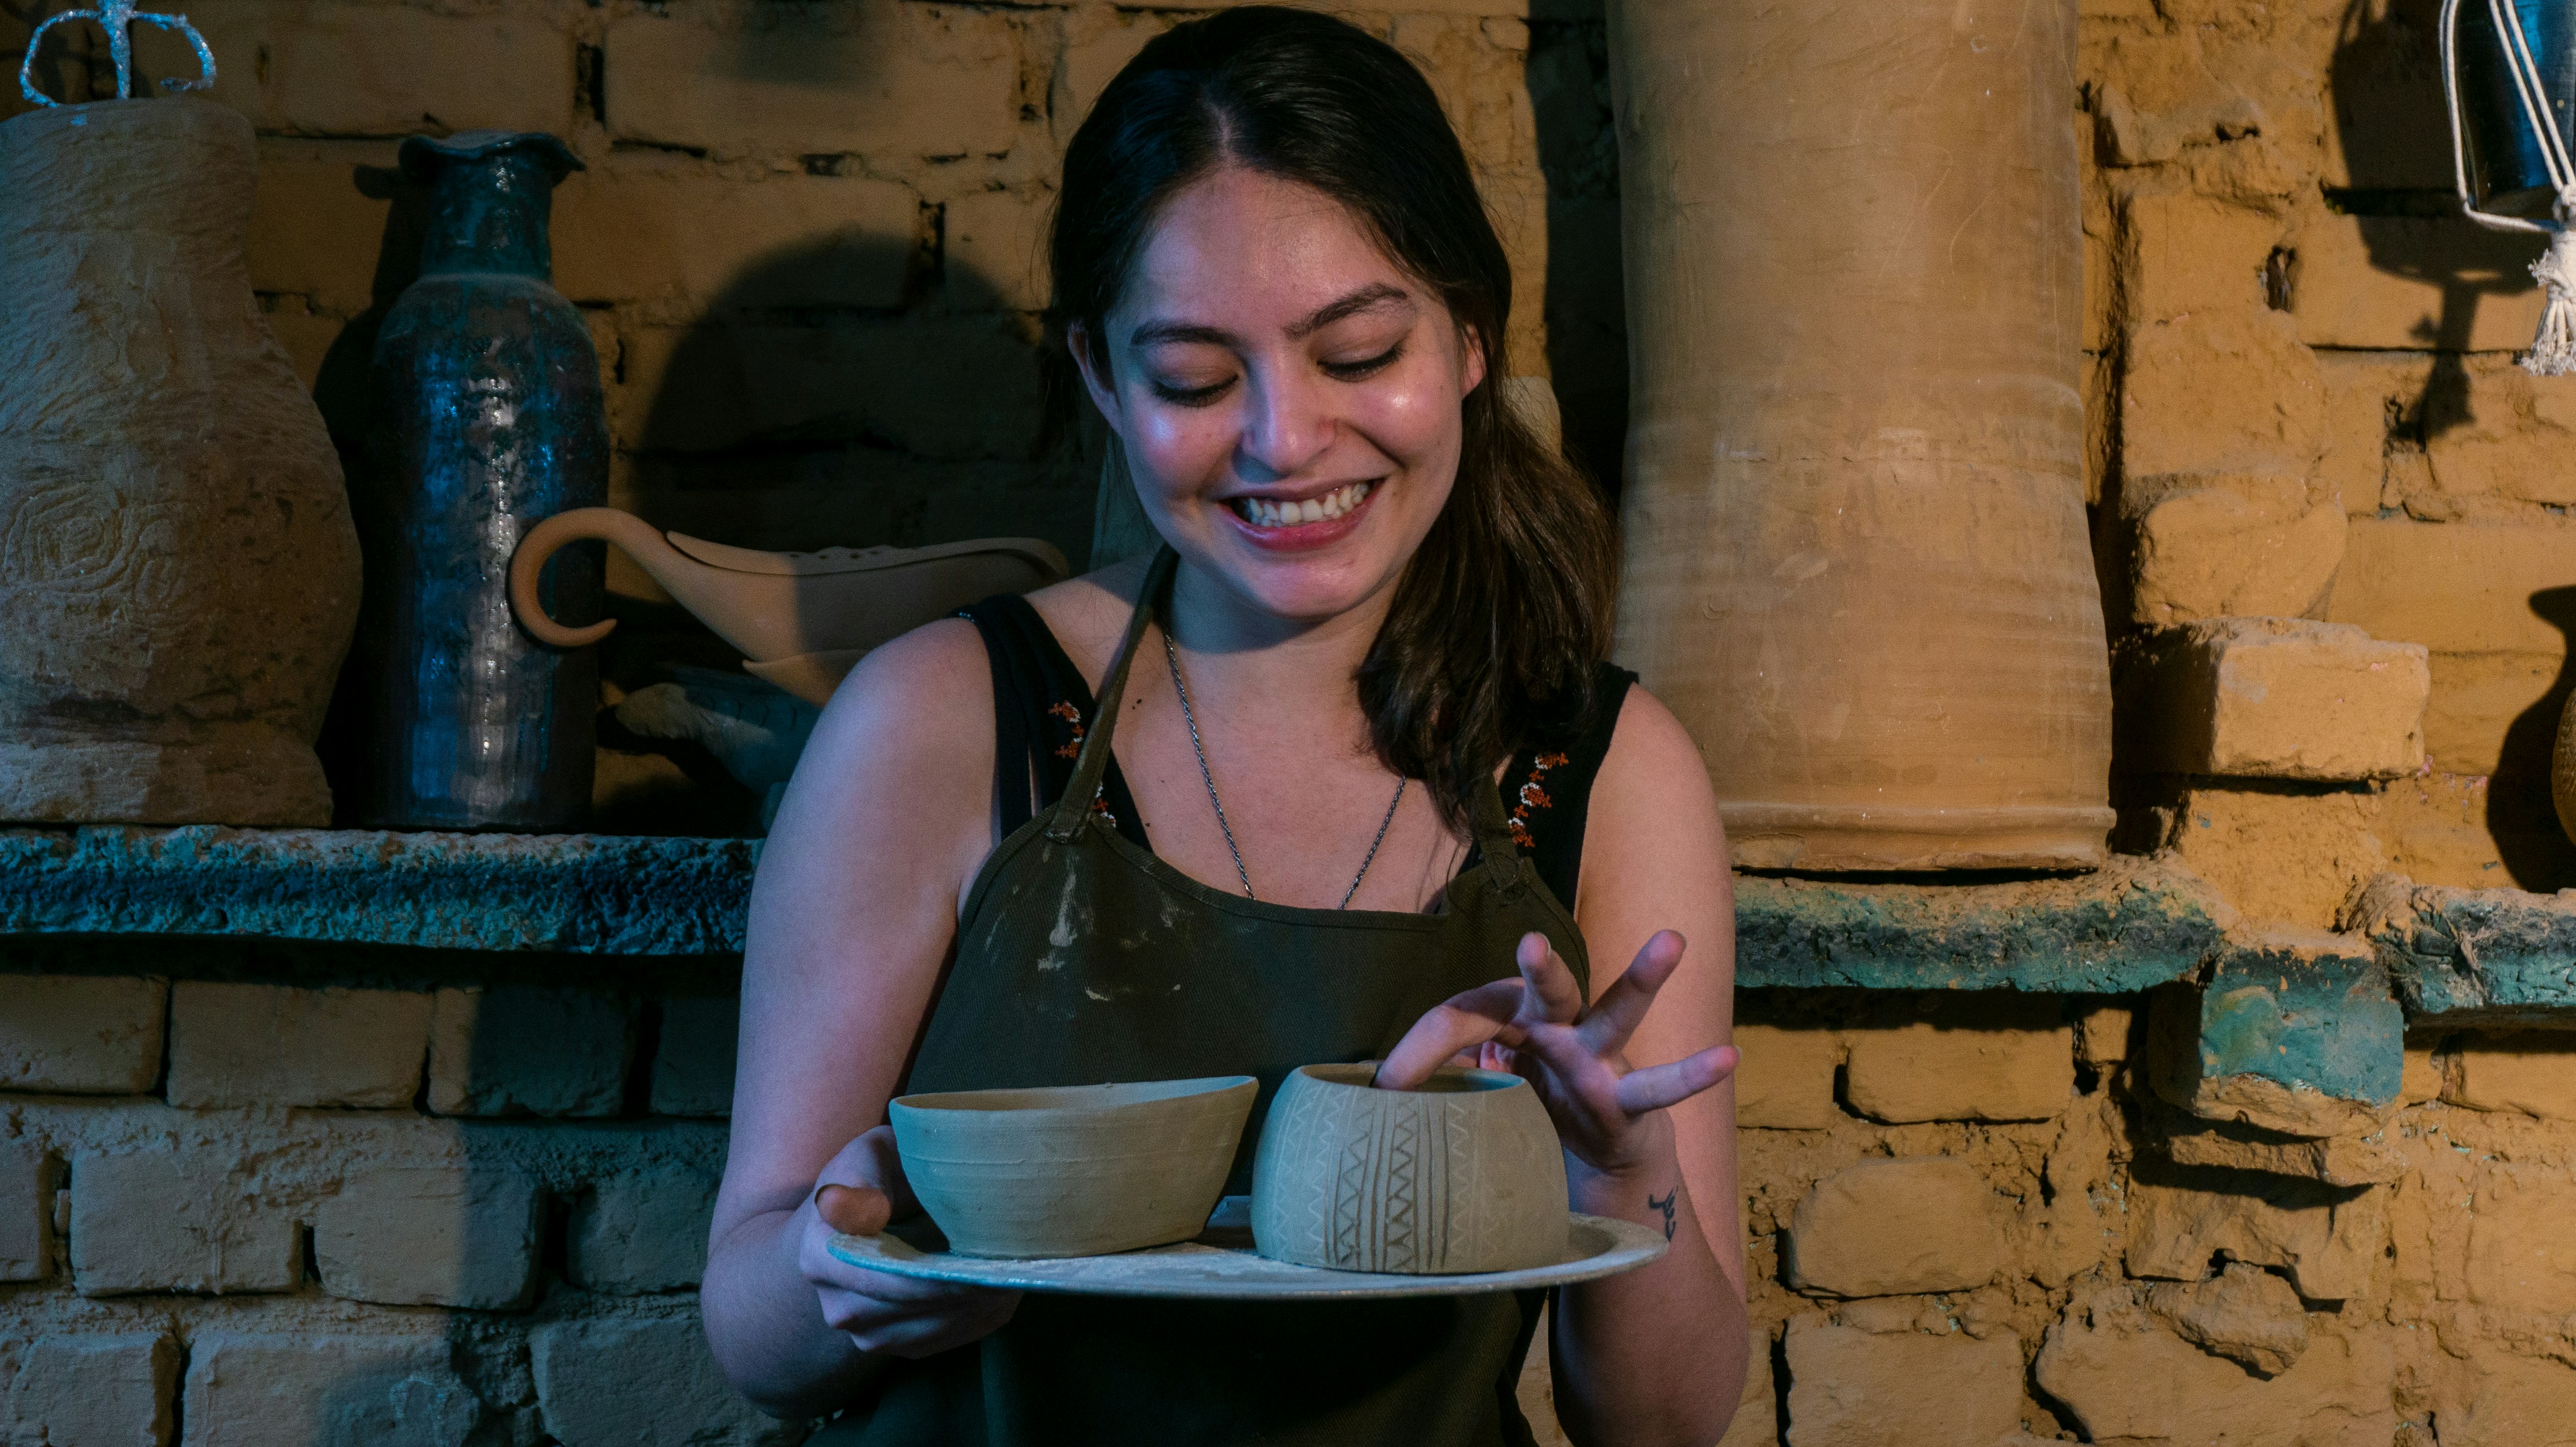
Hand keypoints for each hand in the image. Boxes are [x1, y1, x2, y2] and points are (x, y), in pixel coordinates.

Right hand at [795, 1125, 1020, 1357]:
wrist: (861, 1217)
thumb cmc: (873, 1174)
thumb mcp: (869, 1156)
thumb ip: (865, 1178)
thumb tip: (867, 1212)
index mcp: (821, 1257)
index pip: (884, 1280)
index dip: (935, 1277)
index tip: (981, 1264)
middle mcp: (838, 1307)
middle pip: (914, 1310)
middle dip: (966, 1289)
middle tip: (1014, 1263)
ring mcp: (867, 1334)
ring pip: (937, 1330)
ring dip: (980, 1304)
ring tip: (1013, 1270)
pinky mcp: (899, 1345)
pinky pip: (948, 1339)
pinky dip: (980, 1315)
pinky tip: (1000, 1285)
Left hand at [1378, 930, 1736, 1178]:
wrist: (1591, 1149)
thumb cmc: (1525, 1102)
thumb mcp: (1471, 1092)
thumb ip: (1433, 1086)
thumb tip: (1367, 1100)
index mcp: (1507, 1017)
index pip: (1459, 1018)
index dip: (1422, 1050)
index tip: (1385, 1087)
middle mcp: (1557, 1024)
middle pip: (1545, 986)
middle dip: (1540, 966)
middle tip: (1529, 943)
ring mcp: (1600, 1055)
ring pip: (1617, 1010)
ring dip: (1642, 978)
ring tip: (1671, 940)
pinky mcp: (1629, 1094)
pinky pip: (1661, 1085)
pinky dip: (1693, 1074)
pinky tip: (1727, 1059)